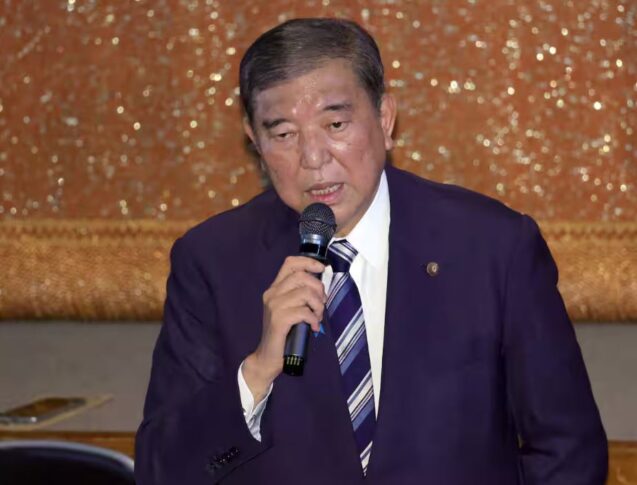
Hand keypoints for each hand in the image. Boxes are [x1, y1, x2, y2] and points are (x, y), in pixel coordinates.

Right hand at [242, 256, 325, 401]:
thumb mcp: (290, 309)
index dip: (308, 262)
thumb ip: (300, 295)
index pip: (290, 263)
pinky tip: (313, 327)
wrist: (268, 357)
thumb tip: (321, 286)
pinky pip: (304, 311)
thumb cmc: (284, 333)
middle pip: (301, 276)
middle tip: (321, 303)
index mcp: (275, 289)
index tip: (321, 269)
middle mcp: (272, 294)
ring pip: (305, 293)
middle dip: (318, 288)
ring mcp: (274, 306)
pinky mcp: (278, 320)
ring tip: (317, 317)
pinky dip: (314, 319)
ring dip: (318, 306)